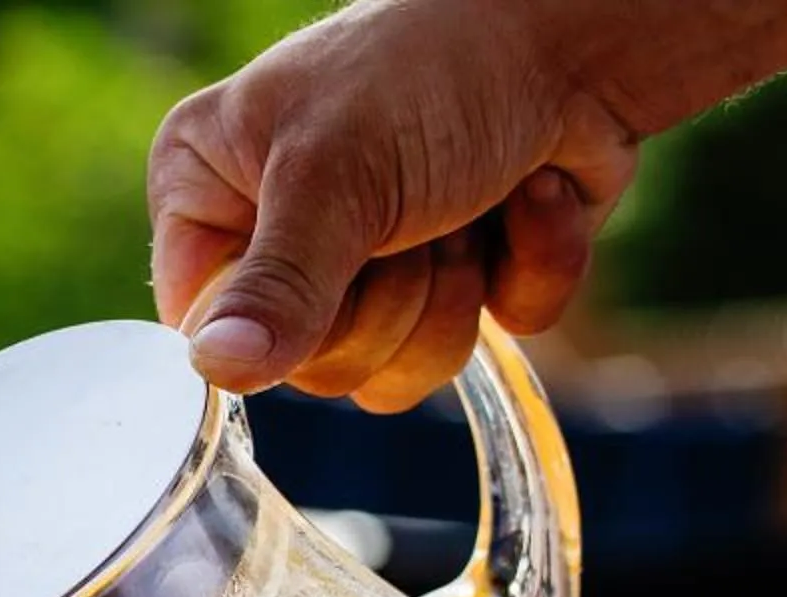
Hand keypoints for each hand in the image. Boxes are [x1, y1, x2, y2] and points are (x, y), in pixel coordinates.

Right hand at [148, 0, 641, 409]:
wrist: (582, 28)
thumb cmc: (435, 66)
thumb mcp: (335, 174)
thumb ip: (276, 285)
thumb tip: (217, 371)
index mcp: (212, 192)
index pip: (204, 328)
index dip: (277, 324)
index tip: (328, 260)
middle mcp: (281, 236)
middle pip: (311, 366)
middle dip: (390, 297)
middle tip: (417, 213)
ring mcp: (372, 267)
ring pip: (394, 373)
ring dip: (457, 288)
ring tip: (474, 199)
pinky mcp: (462, 283)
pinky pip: (480, 346)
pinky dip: (527, 269)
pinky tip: (532, 196)